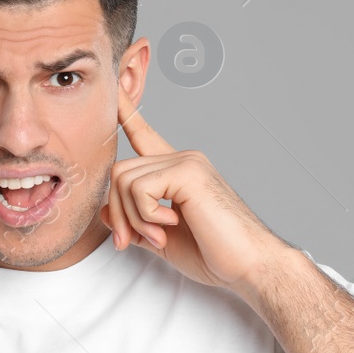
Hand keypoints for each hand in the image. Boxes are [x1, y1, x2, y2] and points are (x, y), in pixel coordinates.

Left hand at [99, 102, 287, 289]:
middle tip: (130, 243)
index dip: (126, 112)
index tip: (114, 87)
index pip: (143, 134)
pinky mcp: (188, 172)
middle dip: (117, 213)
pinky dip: (144, 215)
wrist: (249, 265)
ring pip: (123, 179)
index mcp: (177, 170)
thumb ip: (133, 222)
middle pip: (119, 171)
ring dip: (131, 218)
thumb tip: (104, 211)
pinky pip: (138, 188)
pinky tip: (170, 227)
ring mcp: (186, 162)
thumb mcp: (160, 238)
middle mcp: (182, 158)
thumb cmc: (214, 253)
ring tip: (158, 237)